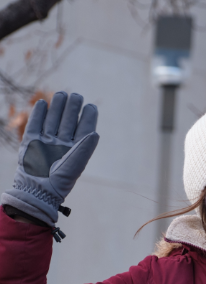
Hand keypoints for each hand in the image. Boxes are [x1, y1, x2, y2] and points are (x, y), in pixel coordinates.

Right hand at [1, 91, 98, 239]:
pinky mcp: (31, 142)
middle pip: (68, 121)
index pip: (84, 129)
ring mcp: (47, 142)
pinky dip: (38, 114)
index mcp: (76, 149)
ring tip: (62, 95)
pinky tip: (43, 104)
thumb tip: (95, 132)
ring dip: (57, 107)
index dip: (88, 117)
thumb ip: (85, 147)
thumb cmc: (61, 179)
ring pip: (53, 120)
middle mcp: (62, 144)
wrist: (39, 189)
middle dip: (72, 108)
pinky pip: (36, 125)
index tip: (91, 106)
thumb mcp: (76, 163)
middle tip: (76, 96)